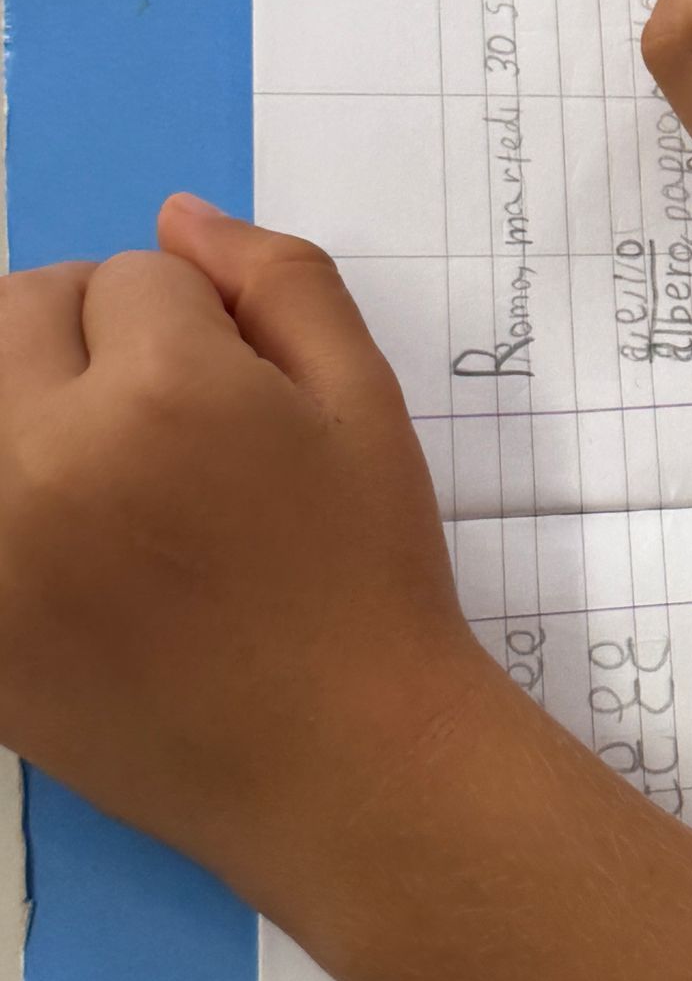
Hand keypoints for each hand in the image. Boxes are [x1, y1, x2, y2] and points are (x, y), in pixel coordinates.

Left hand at [0, 196, 498, 915]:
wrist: (339, 762)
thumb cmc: (367, 576)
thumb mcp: (365, 403)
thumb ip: (279, 281)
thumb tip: (176, 218)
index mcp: (161, 392)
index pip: (133, 275)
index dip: (202, 323)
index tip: (245, 400)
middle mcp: (43, 459)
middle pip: (17, 311)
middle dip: (93, 336)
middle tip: (173, 423)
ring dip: (33, 401)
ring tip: (111, 472)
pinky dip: (15, 487)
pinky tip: (77, 540)